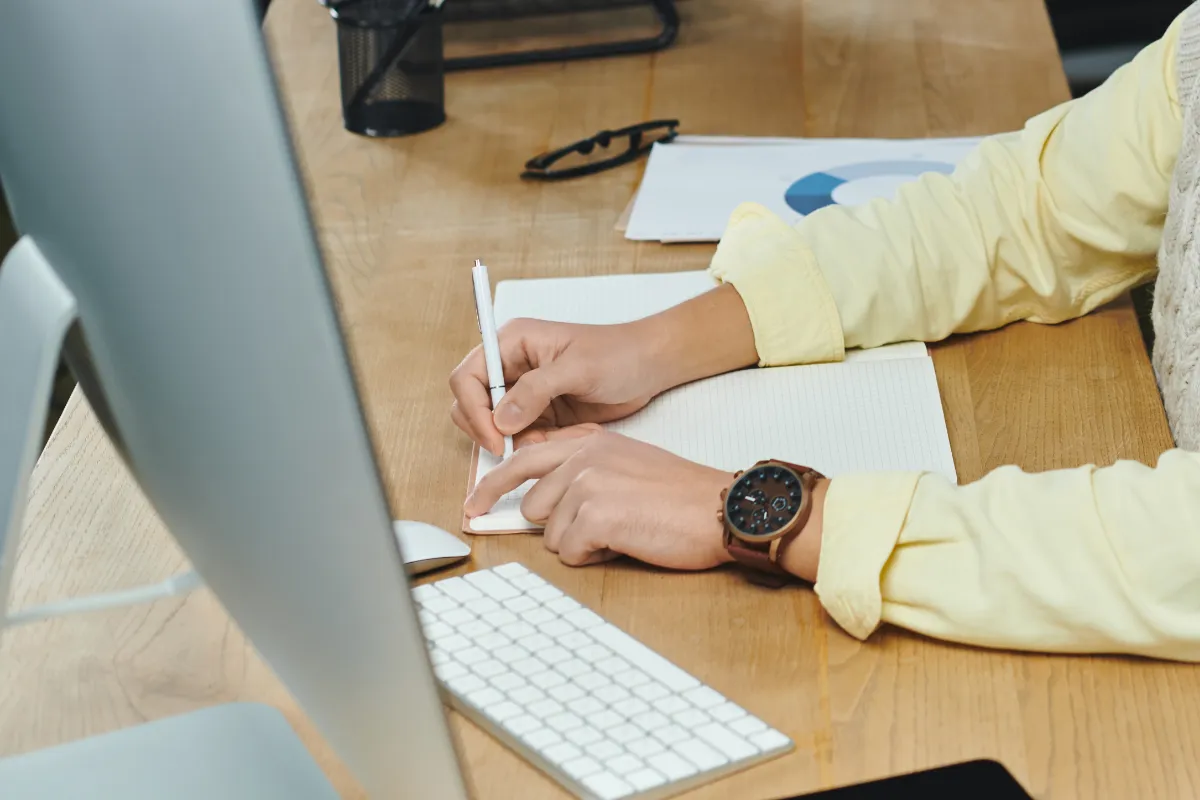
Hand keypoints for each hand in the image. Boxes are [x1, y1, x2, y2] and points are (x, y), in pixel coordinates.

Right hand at [449, 284, 759, 456]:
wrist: (649, 367)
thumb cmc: (618, 353)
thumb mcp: (578, 368)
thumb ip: (537, 390)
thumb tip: (502, 419)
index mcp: (512, 344)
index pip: (467, 377)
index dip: (473, 409)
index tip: (496, 437)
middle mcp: (511, 368)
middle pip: (471, 405)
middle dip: (490, 431)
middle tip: (516, 449)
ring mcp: (524, 393)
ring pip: (495, 428)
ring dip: (521, 441)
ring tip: (560, 436)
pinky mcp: (539, 414)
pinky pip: (523, 439)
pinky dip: (541, 446)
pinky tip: (573, 435)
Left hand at [465, 428, 735, 570]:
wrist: (722, 508)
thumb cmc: (682, 495)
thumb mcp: (629, 465)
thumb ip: (586, 472)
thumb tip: (545, 505)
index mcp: (590, 442)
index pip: (523, 458)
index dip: (493, 486)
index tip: (473, 505)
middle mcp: (582, 457)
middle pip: (532, 504)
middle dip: (558, 526)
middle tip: (593, 532)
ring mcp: (586, 483)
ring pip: (551, 533)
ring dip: (582, 542)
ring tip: (623, 530)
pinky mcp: (595, 515)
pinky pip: (570, 552)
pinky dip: (595, 557)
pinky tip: (625, 542)